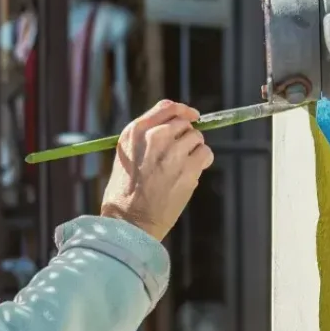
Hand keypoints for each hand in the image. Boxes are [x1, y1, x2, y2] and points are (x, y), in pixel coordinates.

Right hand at [100, 100, 213, 240]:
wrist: (130, 223)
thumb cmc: (124, 196)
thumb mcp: (125, 159)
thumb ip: (144, 141)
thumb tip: (171, 131)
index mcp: (134, 132)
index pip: (167, 108)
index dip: (183, 110)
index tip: (193, 116)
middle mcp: (154, 136)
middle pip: (184, 123)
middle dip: (186, 137)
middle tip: (181, 155)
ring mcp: (173, 151)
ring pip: (197, 138)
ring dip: (194, 150)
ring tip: (183, 168)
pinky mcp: (188, 168)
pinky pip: (206, 153)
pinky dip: (202, 162)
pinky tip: (190, 174)